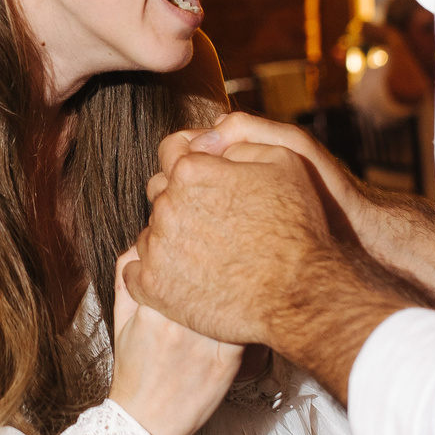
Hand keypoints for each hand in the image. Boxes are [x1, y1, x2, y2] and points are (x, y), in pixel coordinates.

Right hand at [106, 253, 242, 434]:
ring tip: (253, 268)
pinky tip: (253, 308)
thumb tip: (140, 242)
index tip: (207, 238)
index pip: (179, 262)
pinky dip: (251, 315)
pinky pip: (246, 328)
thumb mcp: (120, 319)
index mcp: (151, 309)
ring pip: (233, 299)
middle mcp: (179, 324)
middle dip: (223, 258)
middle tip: (239, 242)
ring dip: (242, 285)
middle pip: (211, 276)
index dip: (196, 246)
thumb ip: (125, 278)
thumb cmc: (133, 370)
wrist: (145, 420)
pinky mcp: (227, 364)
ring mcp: (205, 345)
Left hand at [138, 134, 434, 401]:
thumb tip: (208, 138)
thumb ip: (239, 140)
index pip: (171, 152)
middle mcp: (166, 205)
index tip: (207, 181)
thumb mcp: (285, 161)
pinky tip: (182, 277)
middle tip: (215, 222)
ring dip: (171, 239)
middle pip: (161, 194)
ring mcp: (157, 248)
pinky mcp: (153, 286)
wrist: (300, 295)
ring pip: (151, 233)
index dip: (190, 161)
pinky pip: (135, 272)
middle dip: (182, 201)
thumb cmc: (298, 229)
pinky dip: (154, 274)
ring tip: (209, 255)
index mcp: (191, 171)